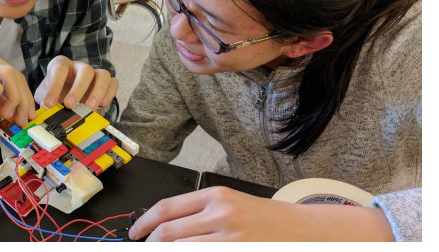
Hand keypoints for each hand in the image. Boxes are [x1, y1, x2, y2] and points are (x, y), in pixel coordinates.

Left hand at [33, 55, 117, 110]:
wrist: (64, 94)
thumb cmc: (54, 92)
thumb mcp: (44, 95)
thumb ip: (44, 100)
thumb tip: (46, 111)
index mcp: (61, 65)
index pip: (59, 69)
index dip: (54, 86)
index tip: (49, 103)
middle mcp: (79, 66)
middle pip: (85, 70)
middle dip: (78, 89)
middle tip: (70, 105)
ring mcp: (94, 73)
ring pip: (103, 75)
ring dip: (98, 92)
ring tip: (90, 108)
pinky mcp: (105, 83)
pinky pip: (113, 82)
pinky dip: (109, 93)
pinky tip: (102, 105)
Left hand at [129, 186, 394, 240]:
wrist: (307, 232)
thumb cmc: (266, 219)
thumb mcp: (231, 204)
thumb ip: (198, 213)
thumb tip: (161, 228)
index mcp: (216, 196)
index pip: (166, 209)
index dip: (143, 223)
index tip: (135, 234)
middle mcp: (221, 215)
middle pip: (168, 235)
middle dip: (151, 245)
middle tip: (144, 248)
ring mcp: (231, 238)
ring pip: (181, 249)